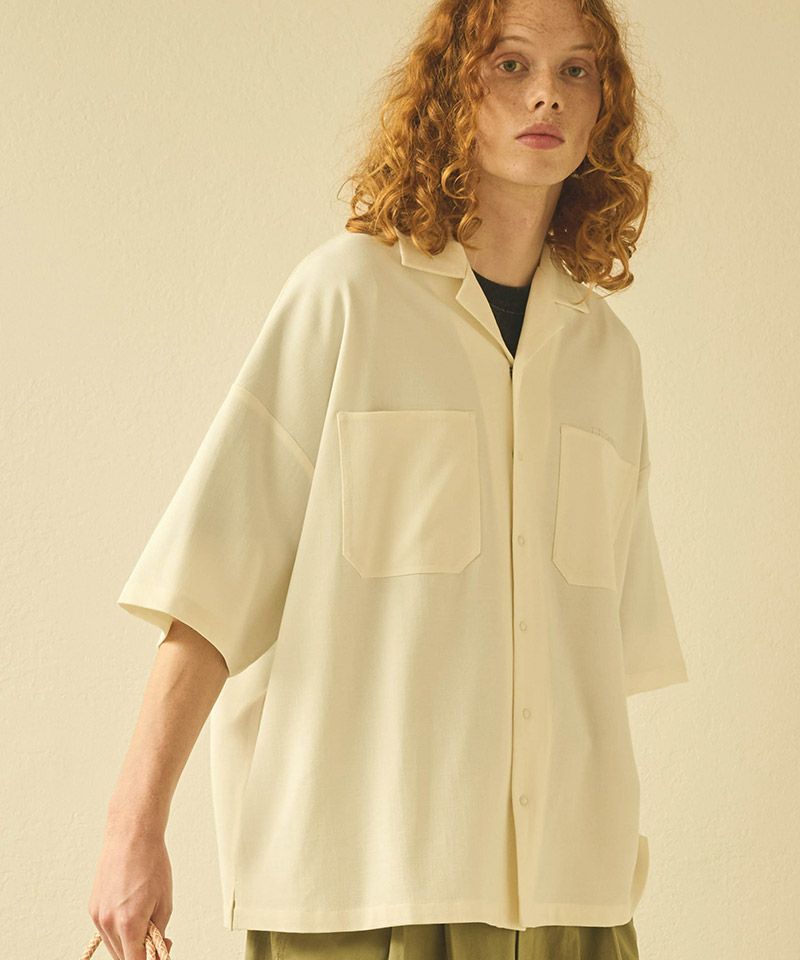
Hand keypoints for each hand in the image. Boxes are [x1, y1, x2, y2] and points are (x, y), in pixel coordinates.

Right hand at [88, 827, 172, 959]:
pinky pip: (106, 930)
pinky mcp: (93, 907)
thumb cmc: (152, 864)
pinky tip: (132, 913)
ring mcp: (98, 915)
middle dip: (140, 954)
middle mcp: (108, 923)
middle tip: (158, 938)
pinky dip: (118, 930)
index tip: (160, 955)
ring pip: (113, 945)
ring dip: (128, 943)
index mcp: (128, 923)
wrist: (131, 836)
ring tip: (146, 922)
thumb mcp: (165, 902)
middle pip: (122, 957)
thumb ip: (158, 933)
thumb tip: (155, 951)